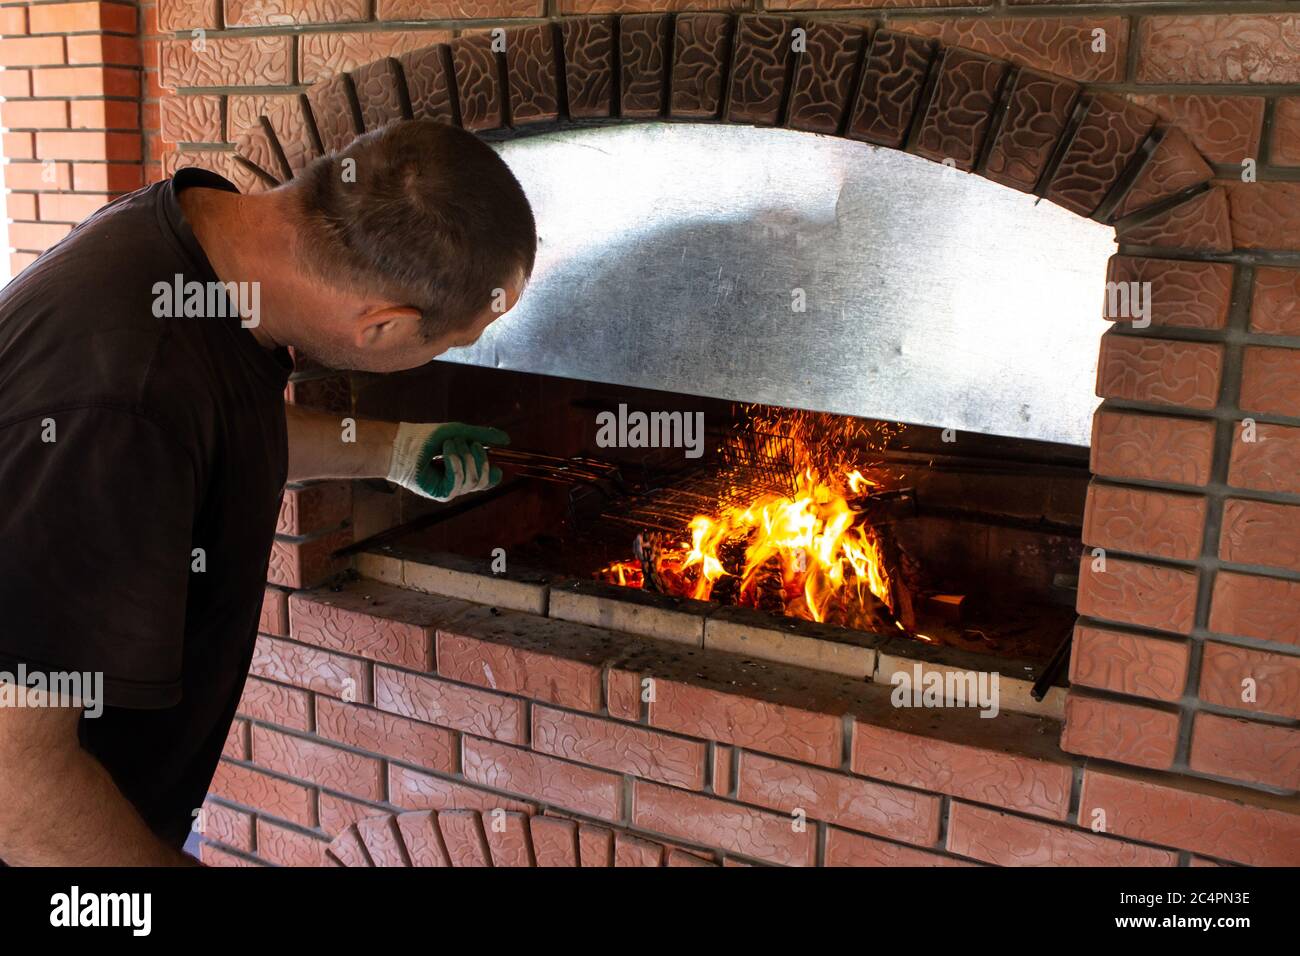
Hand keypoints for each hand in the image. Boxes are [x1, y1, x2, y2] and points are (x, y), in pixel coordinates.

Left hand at [387, 422, 508, 500]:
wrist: (404, 443)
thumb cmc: (428, 437)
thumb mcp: (460, 432)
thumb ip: (483, 436)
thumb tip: (507, 439)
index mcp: (465, 471)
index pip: (488, 480)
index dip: (493, 471)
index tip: (494, 459)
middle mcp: (460, 483)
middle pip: (484, 479)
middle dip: (477, 457)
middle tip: (464, 442)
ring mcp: (451, 490)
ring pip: (472, 480)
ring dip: (463, 456)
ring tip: (449, 443)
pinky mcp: (441, 493)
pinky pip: (458, 482)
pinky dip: (454, 463)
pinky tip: (446, 451)